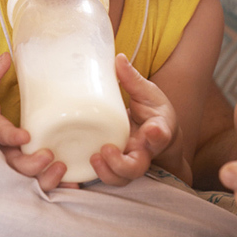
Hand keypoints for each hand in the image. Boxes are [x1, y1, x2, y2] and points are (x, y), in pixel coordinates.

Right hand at [0, 53, 67, 190]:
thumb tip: (6, 56)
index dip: (10, 137)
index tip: (25, 136)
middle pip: (13, 164)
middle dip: (31, 163)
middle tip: (49, 154)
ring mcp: (10, 167)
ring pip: (25, 181)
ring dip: (44, 179)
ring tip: (61, 169)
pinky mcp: (22, 175)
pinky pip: (37, 187)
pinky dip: (54, 188)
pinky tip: (71, 186)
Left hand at [89, 54, 177, 185]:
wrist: (156, 134)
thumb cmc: (152, 111)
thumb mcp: (147, 93)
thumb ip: (133, 79)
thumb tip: (118, 58)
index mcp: (156, 131)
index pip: (161, 136)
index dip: (158, 136)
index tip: (153, 130)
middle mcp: (143, 151)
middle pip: (137, 167)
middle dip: (122, 164)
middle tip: (107, 150)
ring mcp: (127, 161)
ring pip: (121, 178)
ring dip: (107, 173)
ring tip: (94, 158)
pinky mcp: (113, 166)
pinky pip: (105, 176)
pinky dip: (92, 175)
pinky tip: (76, 167)